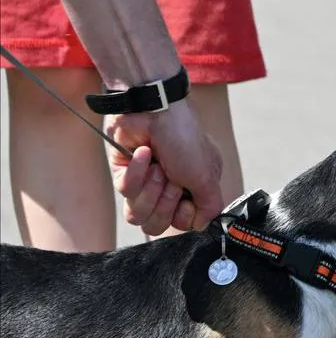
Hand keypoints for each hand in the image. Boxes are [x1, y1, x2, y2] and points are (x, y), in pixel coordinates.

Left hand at [107, 102, 223, 234]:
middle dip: (165, 201)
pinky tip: (144, 153)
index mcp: (192, 190)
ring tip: (158, 166)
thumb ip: (210, 207)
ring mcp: (144, 183)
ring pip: (138, 214)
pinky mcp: (123, 174)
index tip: (187, 196)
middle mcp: (168, 190)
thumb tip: (203, 226)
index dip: (182, 215)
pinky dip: (137, 172)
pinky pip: (125, 191)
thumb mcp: (207, 177)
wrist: (155, 111)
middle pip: (157, 225)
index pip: (182, 225)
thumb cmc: (185, 139)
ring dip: (150, 188)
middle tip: (172, 178)